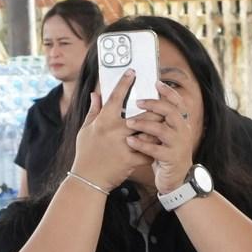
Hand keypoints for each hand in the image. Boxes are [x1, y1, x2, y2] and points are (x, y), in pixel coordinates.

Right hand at [70, 72, 154, 189]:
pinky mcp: (131, 160)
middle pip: (140, 114)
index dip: (124, 83)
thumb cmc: (86, 153)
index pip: (115, 97)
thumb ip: (93, 111)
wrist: (88, 178)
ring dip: (158, 128)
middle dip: (153, 108)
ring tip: (166, 122)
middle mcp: (115, 131)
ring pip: (149, 132)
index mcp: (103, 121)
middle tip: (161, 101)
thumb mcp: (86, 130)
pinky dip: (155, 148)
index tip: (133, 73)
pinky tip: (160, 145)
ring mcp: (124, 145)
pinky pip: (148, 151)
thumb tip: (95, 93)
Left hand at [135, 82, 201, 194]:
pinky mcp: (171, 159)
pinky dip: (142, 144)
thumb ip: (156, 120)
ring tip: (129, 123)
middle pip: (171, 112)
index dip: (168, 92)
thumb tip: (142, 101)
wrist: (176, 179)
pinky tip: (130, 142)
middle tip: (138, 102)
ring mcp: (179, 145)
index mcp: (181, 124)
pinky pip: (156, 149)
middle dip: (154, 104)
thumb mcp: (165, 135)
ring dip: (144, 124)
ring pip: (163, 130)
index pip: (178, 103)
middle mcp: (183, 132)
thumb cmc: (166, 154)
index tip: (156, 82)